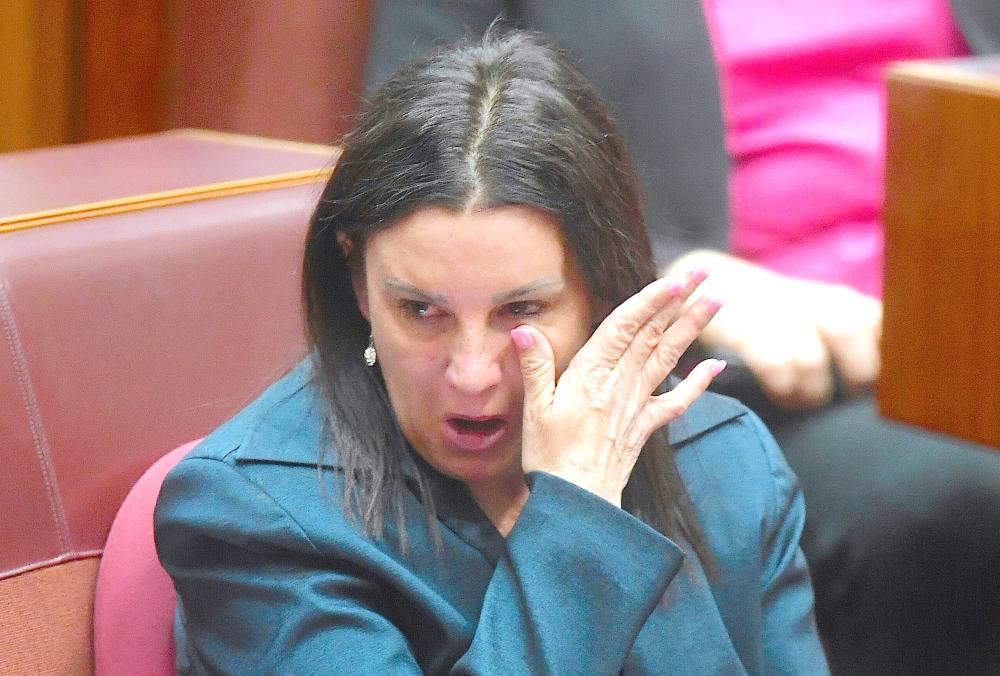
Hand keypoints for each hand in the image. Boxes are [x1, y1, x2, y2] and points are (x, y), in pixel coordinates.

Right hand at [510, 272, 725, 506]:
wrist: (578, 502)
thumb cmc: (550, 456)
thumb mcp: (534, 409)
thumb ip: (535, 366)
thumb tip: (524, 330)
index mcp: (591, 374)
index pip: (625, 327)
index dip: (650, 301)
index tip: (675, 279)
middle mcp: (620, 384)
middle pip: (653, 335)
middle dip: (680, 302)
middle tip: (703, 274)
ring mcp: (637, 404)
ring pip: (668, 358)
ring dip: (692, 329)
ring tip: (715, 302)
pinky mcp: (645, 426)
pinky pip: (676, 401)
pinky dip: (699, 383)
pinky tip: (716, 366)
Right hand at [668, 250, 882, 408]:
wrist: (722, 288)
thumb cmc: (789, 321)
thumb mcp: (830, 321)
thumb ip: (866, 345)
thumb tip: (903, 387)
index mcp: (848, 303)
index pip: (886, 324)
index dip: (894, 357)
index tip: (891, 383)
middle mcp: (818, 303)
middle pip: (851, 331)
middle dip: (857, 374)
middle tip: (849, 393)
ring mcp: (780, 314)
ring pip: (811, 360)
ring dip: (812, 392)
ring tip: (807, 399)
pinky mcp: (747, 330)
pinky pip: (775, 367)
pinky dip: (784, 389)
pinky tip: (784, 393)